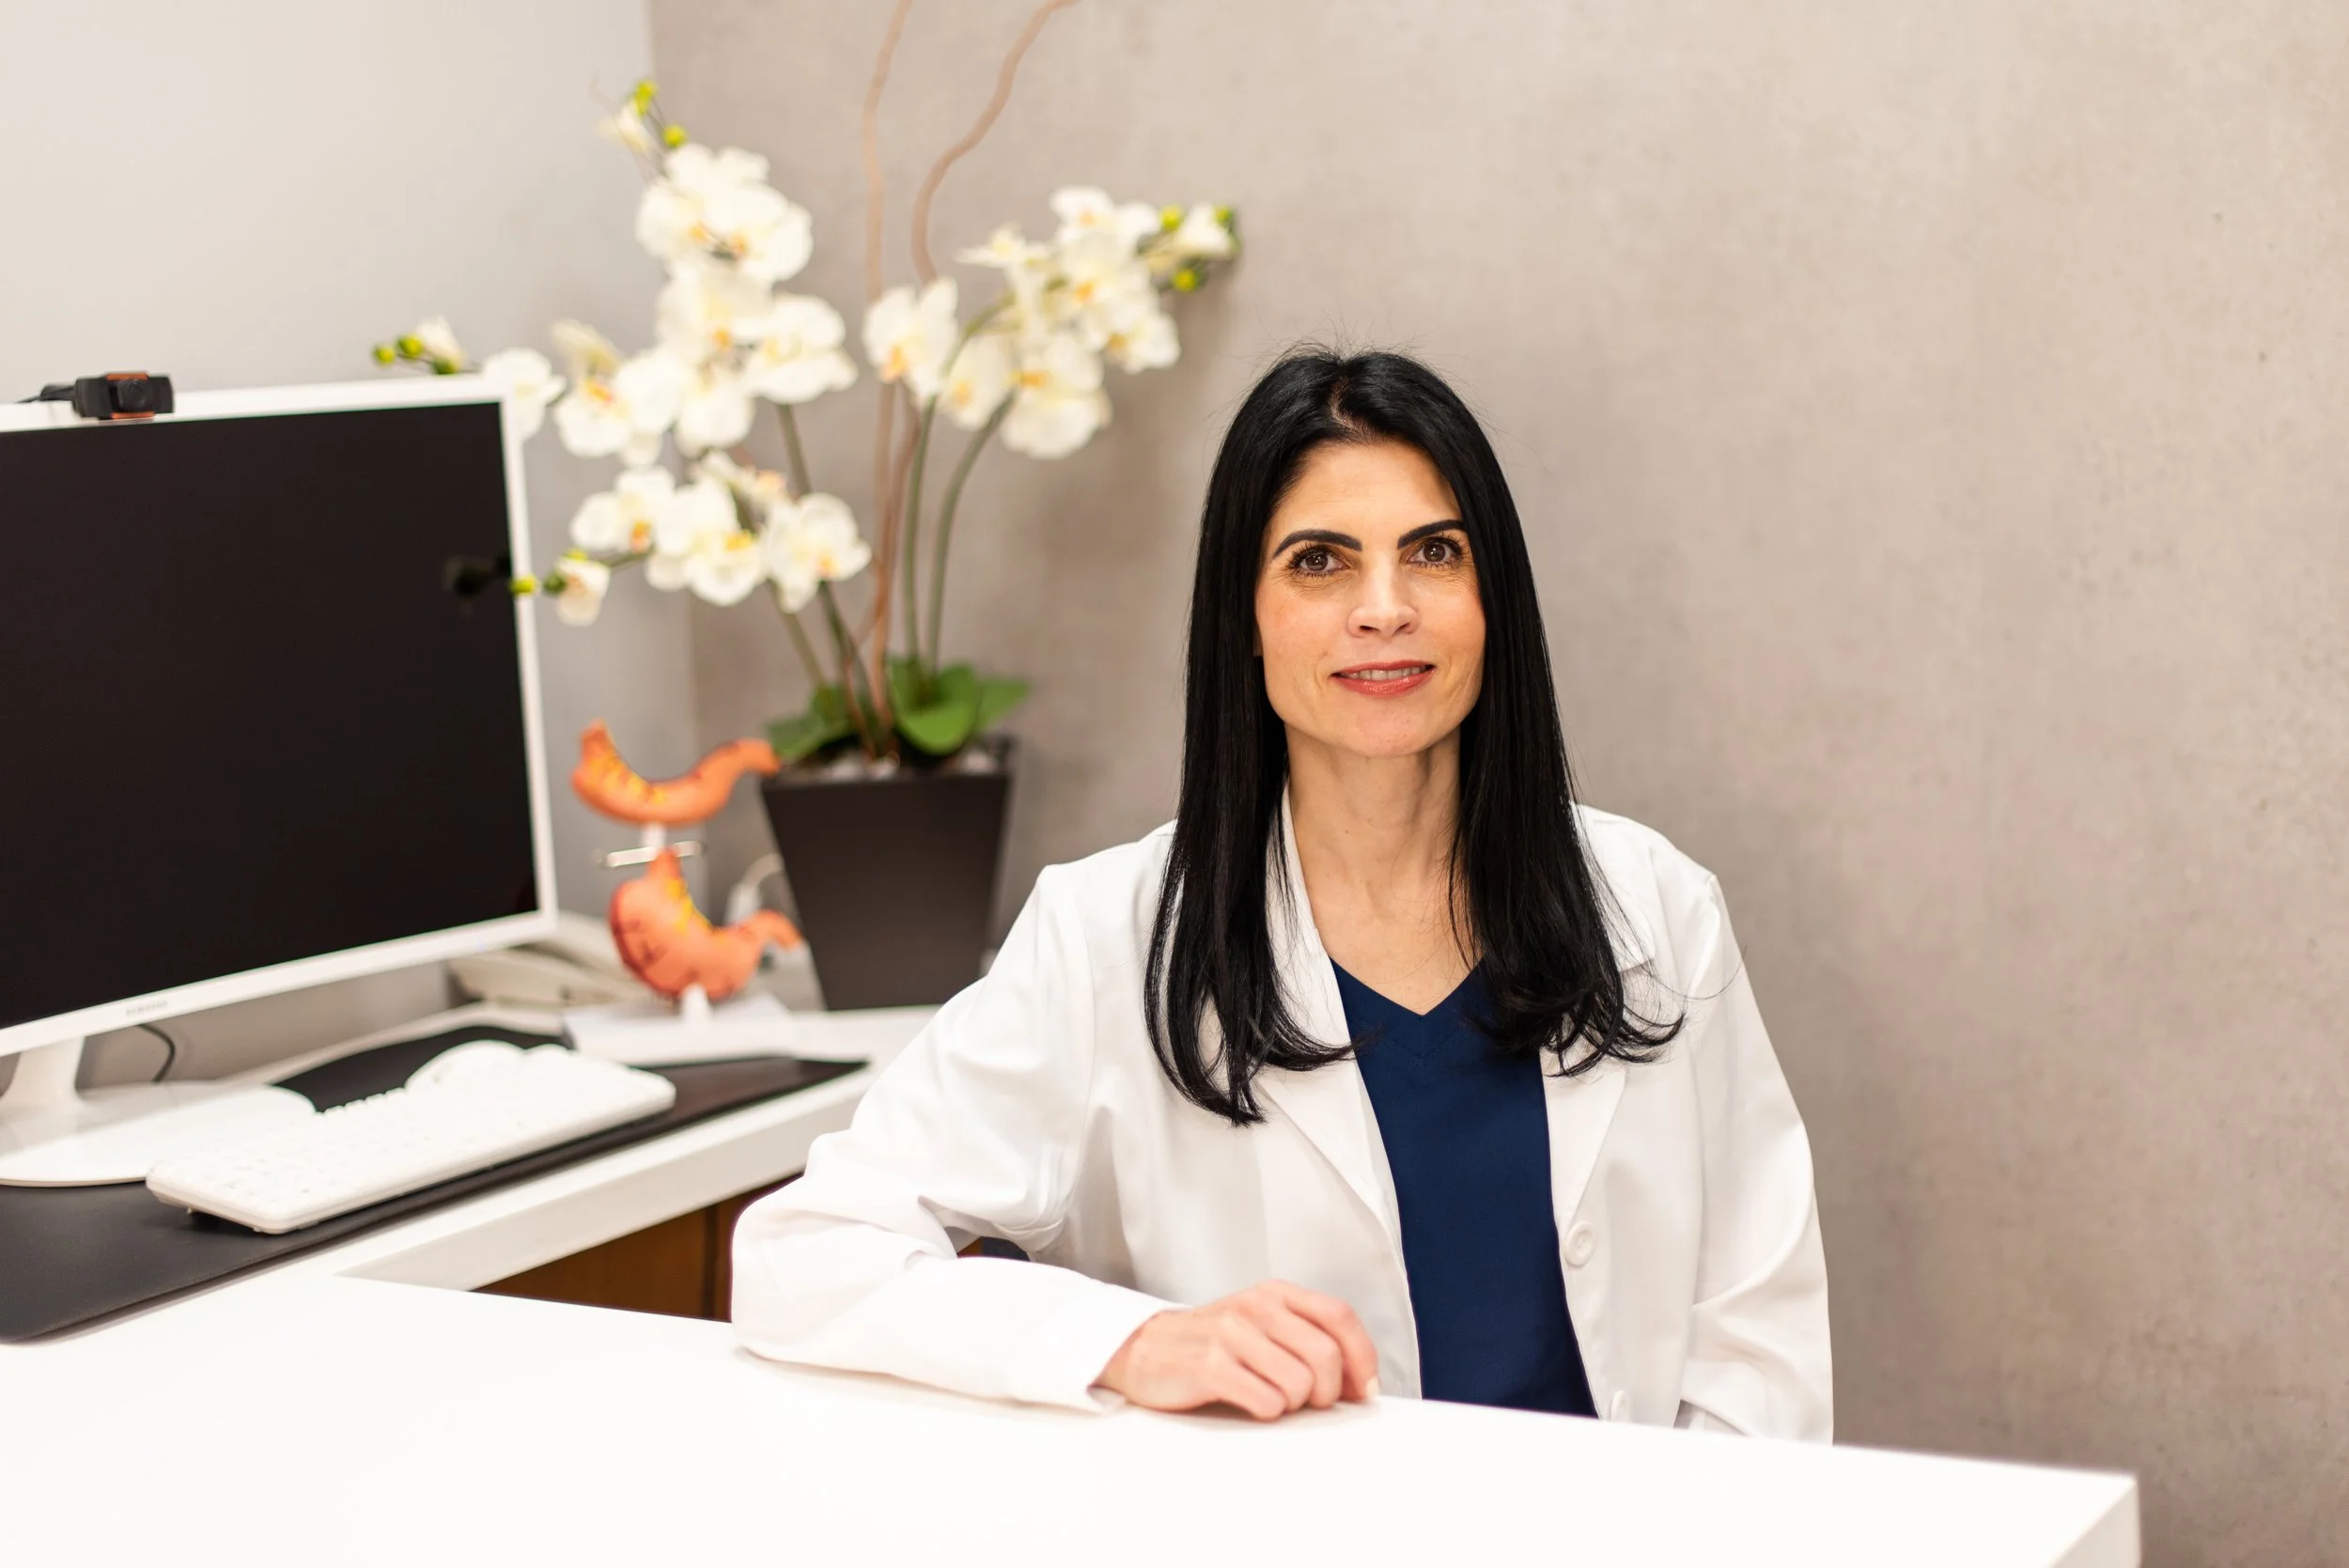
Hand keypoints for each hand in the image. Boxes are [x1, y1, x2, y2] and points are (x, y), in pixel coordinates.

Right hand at [1095, 1280, 1380, 1419]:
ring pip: (1299, 1383)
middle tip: (1310, 1402)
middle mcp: (1255, 1306)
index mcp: (1275, 1293)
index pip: (1340, 1316)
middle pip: (1326, 1355)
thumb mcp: (1261, 1324)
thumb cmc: (1212, 1343)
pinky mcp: (1209, 1365)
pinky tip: (1248, 1402)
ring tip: (1270, 1397)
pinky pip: (1266, 1402)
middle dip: (1328, 1391)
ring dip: (1292, 1404)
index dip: (1362, 1357)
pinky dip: (1267, 1412)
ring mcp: (1231, 1334)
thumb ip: (1306, 1339)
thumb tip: (1359, 1383)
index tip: (1363, 1389)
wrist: (1144, 1348)